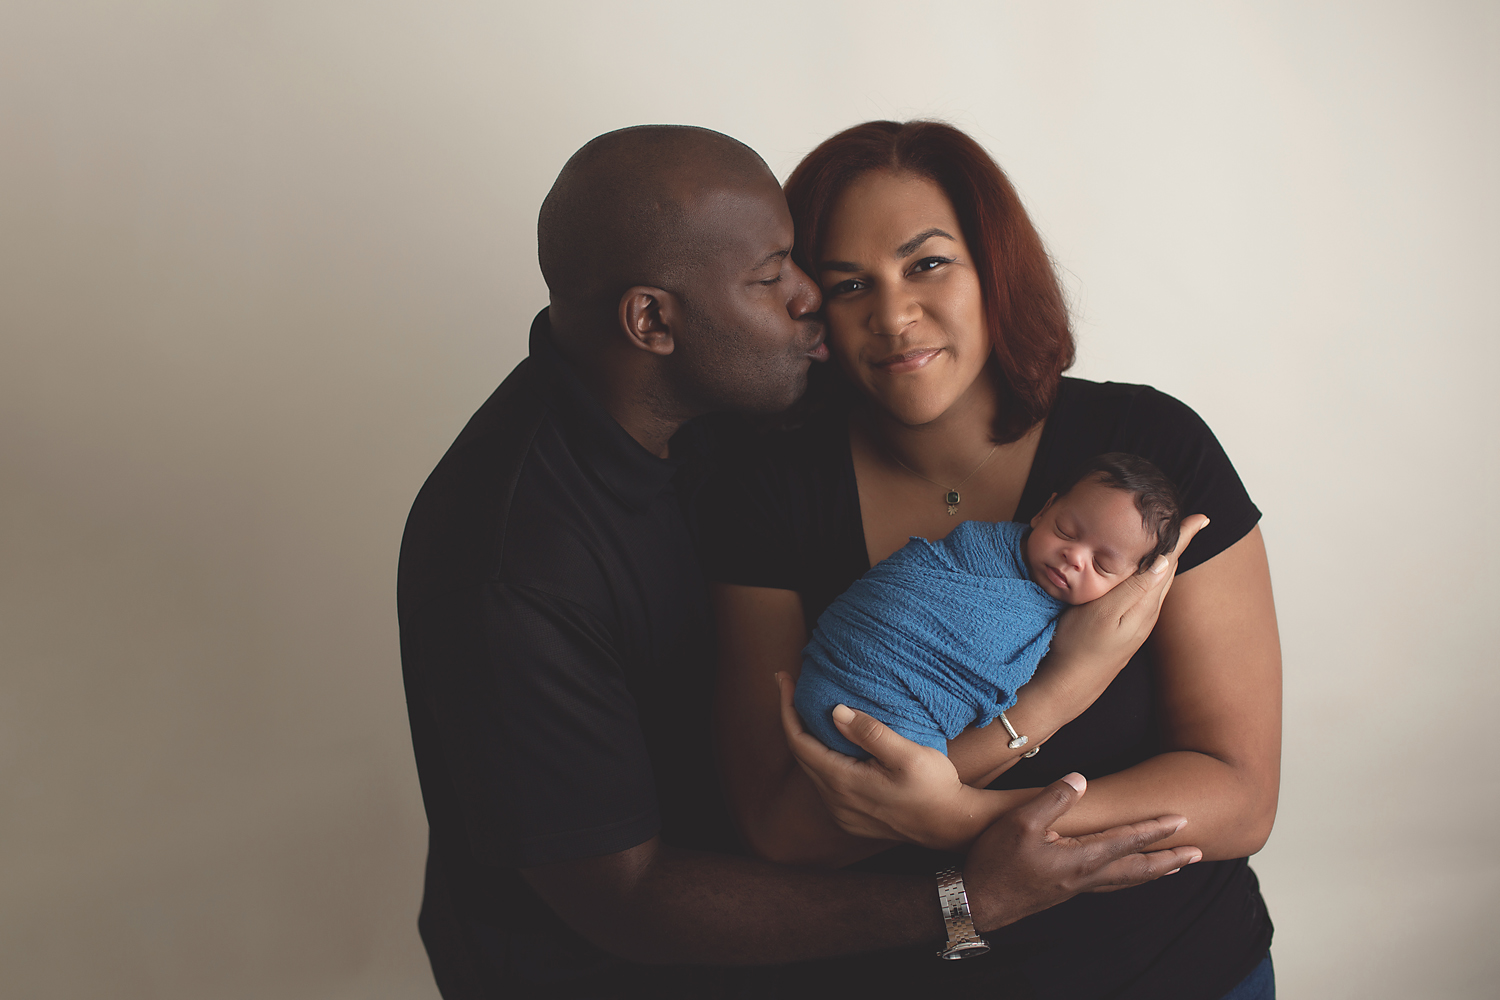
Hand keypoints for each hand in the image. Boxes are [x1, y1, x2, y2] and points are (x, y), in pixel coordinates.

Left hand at [777, 672, 1007, 849]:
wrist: (952, 826)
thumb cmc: (935, 787)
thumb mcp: (908, 754)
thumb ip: (870, 732)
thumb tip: (834, 711)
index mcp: (843, 782)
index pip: (798, 741)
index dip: (787, 708)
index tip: (784, 678)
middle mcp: (834, 801)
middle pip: (800, 753)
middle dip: (792, 717)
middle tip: (792, 685)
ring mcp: (841, 812)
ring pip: (811, 768)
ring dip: (807, 737)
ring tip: (808, 707)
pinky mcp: (850, 817)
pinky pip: (824, 781)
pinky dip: (820, 756)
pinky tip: (831, 740)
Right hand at [963, 773, 1201, 931]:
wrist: (975, 902)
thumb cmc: (995, 862)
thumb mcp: (1020, 822)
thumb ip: (1054, 799)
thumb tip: (1081, 779)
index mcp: (1081, 859)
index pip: (1128, 840)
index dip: (1155, 828)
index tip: (1182, 820)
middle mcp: (1085, 877)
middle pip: (1138, 868)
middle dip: (1169, 859)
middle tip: (1198, 853)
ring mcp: (1075, 889)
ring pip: (1125, 881)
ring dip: (1153, 871)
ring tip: (1172, 866)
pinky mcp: (1063, 893)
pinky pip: (1108, 885)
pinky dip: (1127, 879)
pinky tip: (1122, 876)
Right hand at [1041, 513, 1210, 700]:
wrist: (1070, 684)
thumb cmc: (1080, 645)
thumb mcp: (1104, 612)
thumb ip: (1134, 587)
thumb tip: (1164, 560)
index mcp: (1145, 604)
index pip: (1169, 563)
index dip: (1183, 538)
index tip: (1201, 518)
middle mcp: (1147, 612)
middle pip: (1167, 570)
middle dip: (1177, 543)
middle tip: (1187, 519)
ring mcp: (1138, 621)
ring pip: (1157, 581)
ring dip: (1165, 557)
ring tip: (1170, 536)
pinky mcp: (1127, 626)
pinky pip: (1146, 591)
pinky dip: (1150, 572)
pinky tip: (1142, 569)